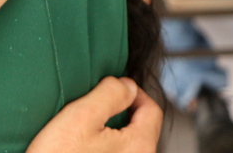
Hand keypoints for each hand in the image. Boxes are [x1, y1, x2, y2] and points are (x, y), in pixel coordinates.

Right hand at [26, 77, 161, 152]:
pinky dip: (104, 145)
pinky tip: (82, 145)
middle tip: (94, 105)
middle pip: (141, 126)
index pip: (151, 109)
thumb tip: (127, 85)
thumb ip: (110, 94)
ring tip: (86, 126)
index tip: (111, 87)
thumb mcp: (81, 116)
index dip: (131, 91)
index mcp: (140, 146)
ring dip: (111, 128)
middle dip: (121, 110)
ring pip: (127, 141)